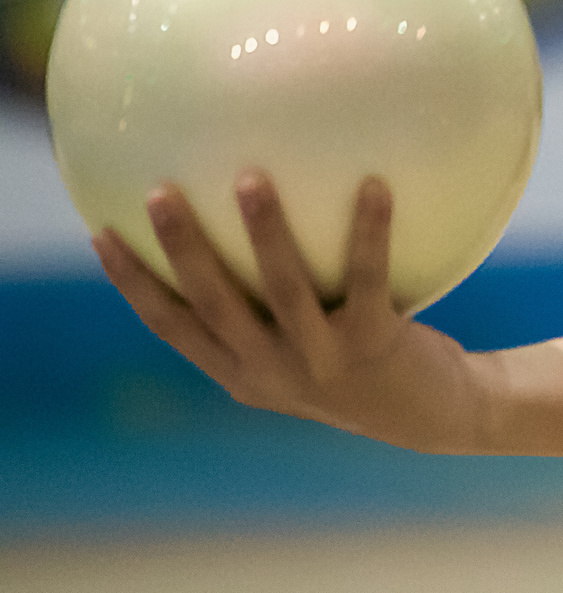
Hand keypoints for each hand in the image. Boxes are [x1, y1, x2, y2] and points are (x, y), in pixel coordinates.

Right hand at [92, 171, 485, 450]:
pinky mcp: (376, 345)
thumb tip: (231, 211)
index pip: (172, 327)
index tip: (100, 233)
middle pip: (215, 305)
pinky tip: (375, 184)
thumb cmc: (356, 363)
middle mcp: (274, 370)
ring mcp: (323, 360)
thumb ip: (261, 303)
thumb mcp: (297, 345)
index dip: (133, 284)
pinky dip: (369, 231)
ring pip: (285, 291)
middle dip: (181, 250)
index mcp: (242, 372)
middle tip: (159, 193)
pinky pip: (369, 279)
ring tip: (251, 178)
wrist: (431, 414)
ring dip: (265, 233)